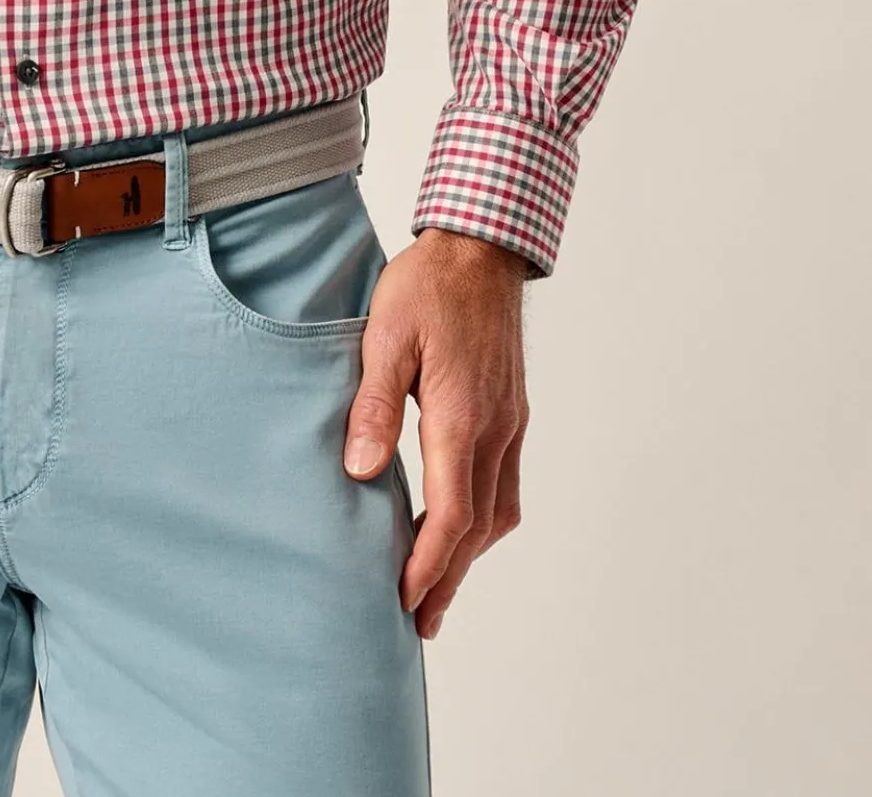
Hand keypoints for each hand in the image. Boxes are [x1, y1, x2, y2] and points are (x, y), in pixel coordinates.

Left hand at [341, 228, 529, 638]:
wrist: (482, 250)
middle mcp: (493, 429)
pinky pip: (503, 484)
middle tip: (419, 621)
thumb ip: (373, 405)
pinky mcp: (511, 413)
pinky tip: (457, 524)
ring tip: (434, 583)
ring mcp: (509, 423)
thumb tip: (360, 470)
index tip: (402, 600)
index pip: (450, 514)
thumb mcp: (384, 337)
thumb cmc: (428, 287)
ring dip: (467, 554)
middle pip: (477, 528)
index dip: (427, 565)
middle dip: (447, 578)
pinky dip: (481, 519)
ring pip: (497, 511)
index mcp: (460, 416)